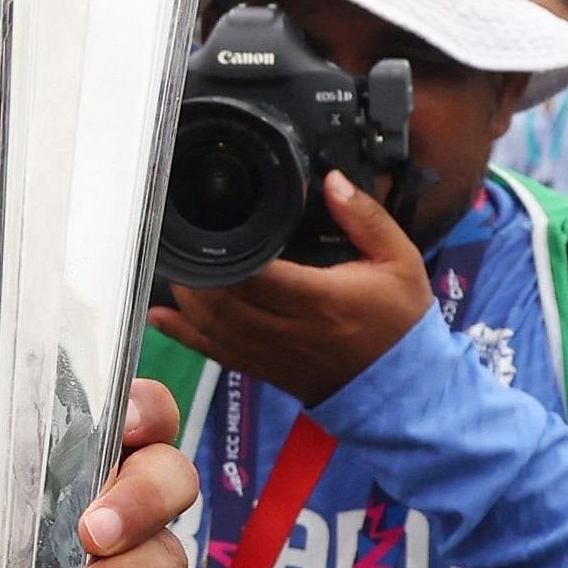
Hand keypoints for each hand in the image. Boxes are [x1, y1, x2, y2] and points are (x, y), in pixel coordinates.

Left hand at [148, 172, 432, 406]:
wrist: (405, 387)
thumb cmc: (401, 321)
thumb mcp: (399, 261)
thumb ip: (365, 217)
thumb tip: (332, 180)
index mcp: (323, 300)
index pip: (260, 275)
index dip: (228, 254)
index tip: (210, 224)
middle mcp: (292, 330)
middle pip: (225, 300)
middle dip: (197, 271)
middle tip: (182, 239)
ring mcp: (274, 354)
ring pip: (214, 327)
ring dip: (187, 297)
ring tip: (174, 265)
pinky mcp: (265, 371)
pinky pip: (217, 353)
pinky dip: (185, 334)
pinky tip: (162, 315)